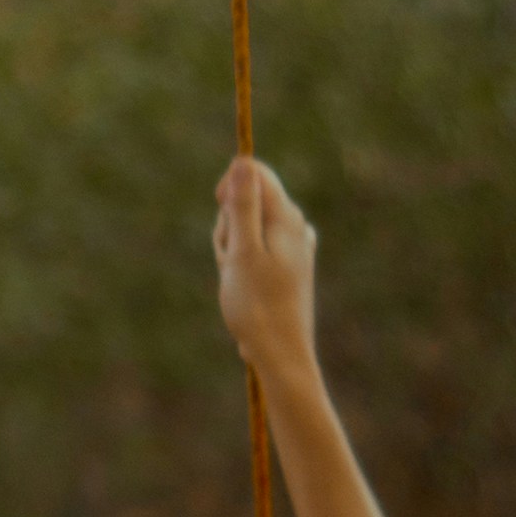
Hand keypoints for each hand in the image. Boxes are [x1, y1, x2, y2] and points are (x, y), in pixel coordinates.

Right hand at [214, 155, 317, 381]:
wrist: (281, 354)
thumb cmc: (257, 306)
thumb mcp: (242, 251)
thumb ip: (243, 205)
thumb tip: (242, 162)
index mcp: (286, 217)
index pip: (255, 172)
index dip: (229, 186)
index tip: (221, 211)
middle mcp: (295, 226)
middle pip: (248, 200)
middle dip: (228, 225)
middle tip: (230, 261)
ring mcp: (293, 246)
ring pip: (246, 227)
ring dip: (231, 249)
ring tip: (236, 280)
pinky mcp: (287, 265)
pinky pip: (254, 249)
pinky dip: (241, 263)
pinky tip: (244, 287)